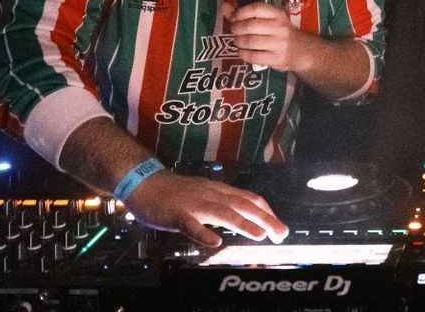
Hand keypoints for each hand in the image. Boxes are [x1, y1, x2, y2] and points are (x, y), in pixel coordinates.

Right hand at [127, 170, 288, 247]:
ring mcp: (193, 203)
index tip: (278, 225)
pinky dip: (204, 233)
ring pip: (222, 212)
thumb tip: (242, 214)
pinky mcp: (177, 213)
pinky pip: (191, 224)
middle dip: (265, 219)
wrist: (143, 181)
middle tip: (281, 233)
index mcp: (217, 190)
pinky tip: (215, 242)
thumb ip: (220, 202)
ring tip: (259, 235)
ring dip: (243, 223)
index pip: (248, 198)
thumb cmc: (173, 191)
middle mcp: (210, 193)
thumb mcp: (202, 192)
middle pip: (242, 204)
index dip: (266, 211)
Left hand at [221, 1, 303, 71]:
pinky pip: (253, 56)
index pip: (257, 8)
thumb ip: (245, 14)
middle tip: (234, 31)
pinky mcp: (276, 59)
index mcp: (278, 15)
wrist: (300, 51)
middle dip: (236, 28)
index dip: (240, 12)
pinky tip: (242, 51)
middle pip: (250, 25)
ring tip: (237, 41)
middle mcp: (279, 28)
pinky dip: (243, 54)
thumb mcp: (268, 20)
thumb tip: (224, 7)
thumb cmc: (279, 33)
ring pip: (250, 41)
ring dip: (238, 41)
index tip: (234, 17)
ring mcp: (278, 44)